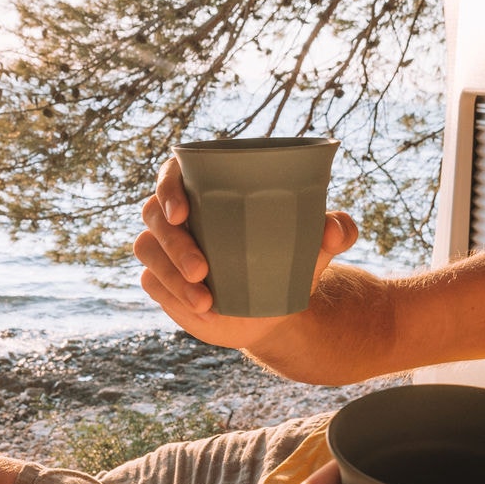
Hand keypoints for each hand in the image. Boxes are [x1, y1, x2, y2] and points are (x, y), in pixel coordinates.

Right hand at [133, 157, 359, 349]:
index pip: (172, 173)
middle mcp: (178, 216)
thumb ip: (337, 230)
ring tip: (206, 300)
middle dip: (173, 243)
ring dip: (170, 275)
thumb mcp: (317, 246)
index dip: (168, 187)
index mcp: (207, 189)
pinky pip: (151, 282)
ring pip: (147, 251)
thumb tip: (337, 229)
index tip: (183, 212)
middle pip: (154, 216)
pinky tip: (200, 309)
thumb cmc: (290, 261)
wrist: (275, 310)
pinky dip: (171, 295)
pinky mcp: (160, 281)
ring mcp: (165, 250)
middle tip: (202, 269)